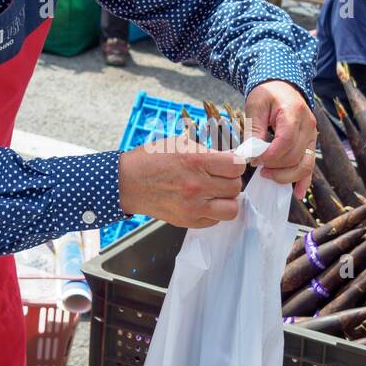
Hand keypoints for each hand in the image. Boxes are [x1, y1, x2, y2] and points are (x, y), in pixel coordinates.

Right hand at [118, 136, 245, 227]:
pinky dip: (214, 212)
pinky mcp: (189, 221)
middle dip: (230, 180)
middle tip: (219, 177)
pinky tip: (204, 202)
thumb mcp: (181, 144)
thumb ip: (208, 152)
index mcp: (196, 161)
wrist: (128, 182)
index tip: (229, 164)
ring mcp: (193, 207)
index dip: (235, 164)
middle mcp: (196, 186)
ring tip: (216, 193)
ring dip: (227, 200)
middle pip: (236, 187)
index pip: (237, 166)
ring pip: (232, 209)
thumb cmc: (152, 159)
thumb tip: (232, 158)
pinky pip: (216, 221)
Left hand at [244, 80, 315, 197]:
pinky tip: (298, 194)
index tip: (255, 160)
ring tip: (269, 177)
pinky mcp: (311, 144)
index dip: (270, 156)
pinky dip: (304, 181)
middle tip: (257, 168)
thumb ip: (254, 130)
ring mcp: (312, 136)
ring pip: (305, 165)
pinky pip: (310, 166)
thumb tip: (249, 154)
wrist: (282, 86)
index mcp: (294, 113)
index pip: (285, 142)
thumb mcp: (255, 106)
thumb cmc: (267, 94)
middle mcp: (309, 125)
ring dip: (287, 176)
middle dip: (275, 167)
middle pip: (295, 156)